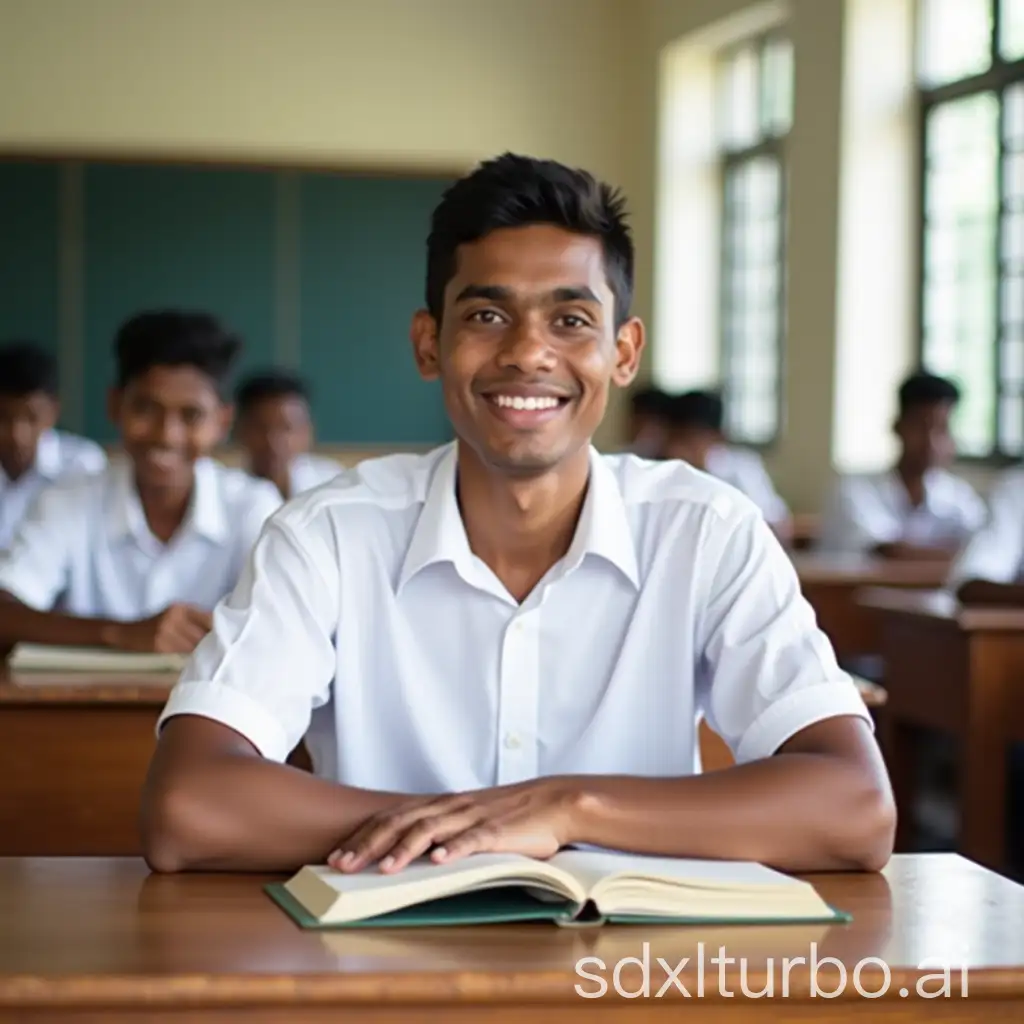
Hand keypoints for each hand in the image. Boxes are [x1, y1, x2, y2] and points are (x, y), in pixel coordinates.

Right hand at [106, 604, 212, 653]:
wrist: (127, 633)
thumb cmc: (156, 623)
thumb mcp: (174, 613)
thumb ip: (194, 618)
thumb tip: (220, 628)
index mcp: (180, 608)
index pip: (208, 618)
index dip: (219, 628)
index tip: (230, 634)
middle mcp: (173, 619)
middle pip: (202, 633)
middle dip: (212, 641)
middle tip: (222, 648)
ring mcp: (165, 633)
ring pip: (194, 645)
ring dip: (203, 651)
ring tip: (211, 655)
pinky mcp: (160, 647)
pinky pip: (182, 653)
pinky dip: (191, 656)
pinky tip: (196, 659)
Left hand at [328, 778, 583, 873]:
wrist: (552, 801)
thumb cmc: (508, 815)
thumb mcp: (466, 819)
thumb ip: (437, 830)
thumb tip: (402, 852)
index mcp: (440, 805)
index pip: (392, 817)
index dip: (362, 836)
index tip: (335, 856)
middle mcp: (450, 807)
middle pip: (402, 822)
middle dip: (369, 844)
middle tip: (342, 865)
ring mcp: (473, 817)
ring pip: (431, 829)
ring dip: (404, 848)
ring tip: (383, 867)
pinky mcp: (498, 830)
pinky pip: (473, 839)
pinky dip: (454, 849)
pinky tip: (439, 861)